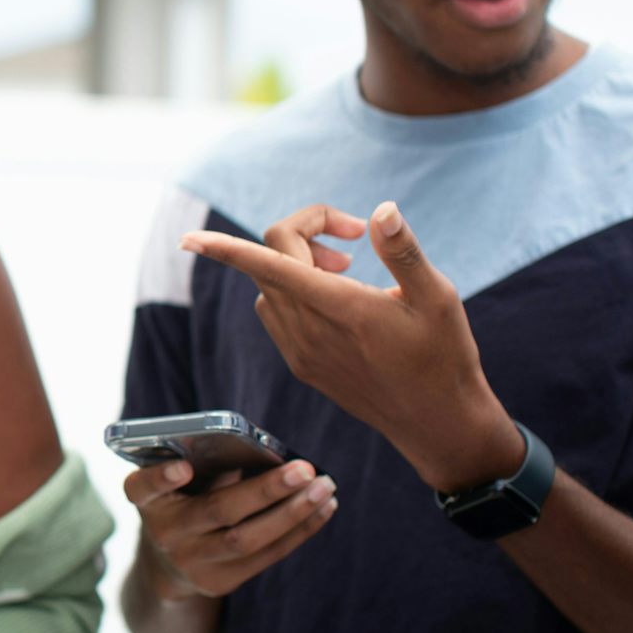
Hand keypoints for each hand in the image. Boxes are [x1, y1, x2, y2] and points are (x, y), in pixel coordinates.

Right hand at [126, 459, 337, 599]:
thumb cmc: (181, 502)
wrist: (167, 564)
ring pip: (248, 540)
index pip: (143, 488)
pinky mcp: (218, 583)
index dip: (162, 478)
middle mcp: (164, 533)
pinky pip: (265, 557)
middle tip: (305, 469)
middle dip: (265, 490)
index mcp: (148, 500)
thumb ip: (205, 465)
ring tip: (325, 488)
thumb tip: (266, 451)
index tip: (184, 467)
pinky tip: (323, 508)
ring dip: (293, 513)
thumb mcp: (178, 483)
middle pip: (219, 511)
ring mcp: (192, 563)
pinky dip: (299, 531)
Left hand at [182, 201, 524, 491]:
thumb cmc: (444, 357)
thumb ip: (403, 250)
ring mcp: (300, 351)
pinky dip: (291, 294)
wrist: (436, 422)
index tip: (189, 239)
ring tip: (346, 269)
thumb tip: (381, 210)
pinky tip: (335, 301)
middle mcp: (308, 329)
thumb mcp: (437, 297)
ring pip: (268, 289)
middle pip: (270, 261)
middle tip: (352, 239)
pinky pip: (276, 316)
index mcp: (338, 306)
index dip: (224, 249)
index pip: (269, 263)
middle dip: (303, 234)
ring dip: (295, 265)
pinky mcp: (302, 365)